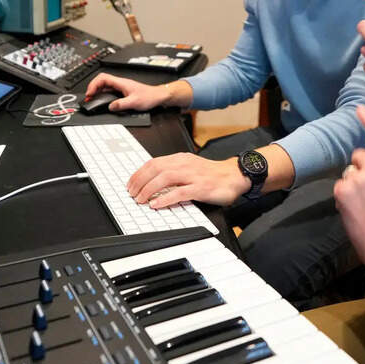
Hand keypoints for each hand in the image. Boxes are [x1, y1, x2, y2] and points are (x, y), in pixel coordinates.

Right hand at [83, 74, 184, 111]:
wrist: (158, 96)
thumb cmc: (149, 96)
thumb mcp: (134, 102)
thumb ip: (121, 104)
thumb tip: (110, 106)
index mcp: (121, 82)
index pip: (103, 78)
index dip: (94, 84)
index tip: (90, 93)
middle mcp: (120, 83)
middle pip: (101, 81)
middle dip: (93, 88)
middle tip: (88, 98)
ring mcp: (121, 87)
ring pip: (105, 86)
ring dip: (97, 92)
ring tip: (92, 99)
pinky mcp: (122, 92)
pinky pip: (109, 91)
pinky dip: (103, 95)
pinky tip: (102, 101)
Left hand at [125, 153, 249, 208]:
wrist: (234, 176)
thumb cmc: (211, 174)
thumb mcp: (189, 167)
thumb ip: (173, 171)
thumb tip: (152, 180)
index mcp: (180, 159)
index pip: (153, 162)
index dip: (139, 173)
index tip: (130, 184)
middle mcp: (185, 164)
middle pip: (156, 169)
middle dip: (140, 181)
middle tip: (132, 193)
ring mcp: (193, 176)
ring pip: (165, 178)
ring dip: (149, 189)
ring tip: (140, 199)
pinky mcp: (201, 188)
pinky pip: (179, 192)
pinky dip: (165, 199)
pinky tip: (157, 204)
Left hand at [333, 105, 364, 283]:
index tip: (359, 109)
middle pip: (358, 156)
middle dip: (360, 170)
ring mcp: (359, 177)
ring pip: (347, 174)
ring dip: (351, 186)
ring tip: (363, 207)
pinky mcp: (343, 190)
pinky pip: (339, 188)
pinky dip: (344, 199)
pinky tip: (356, 213)